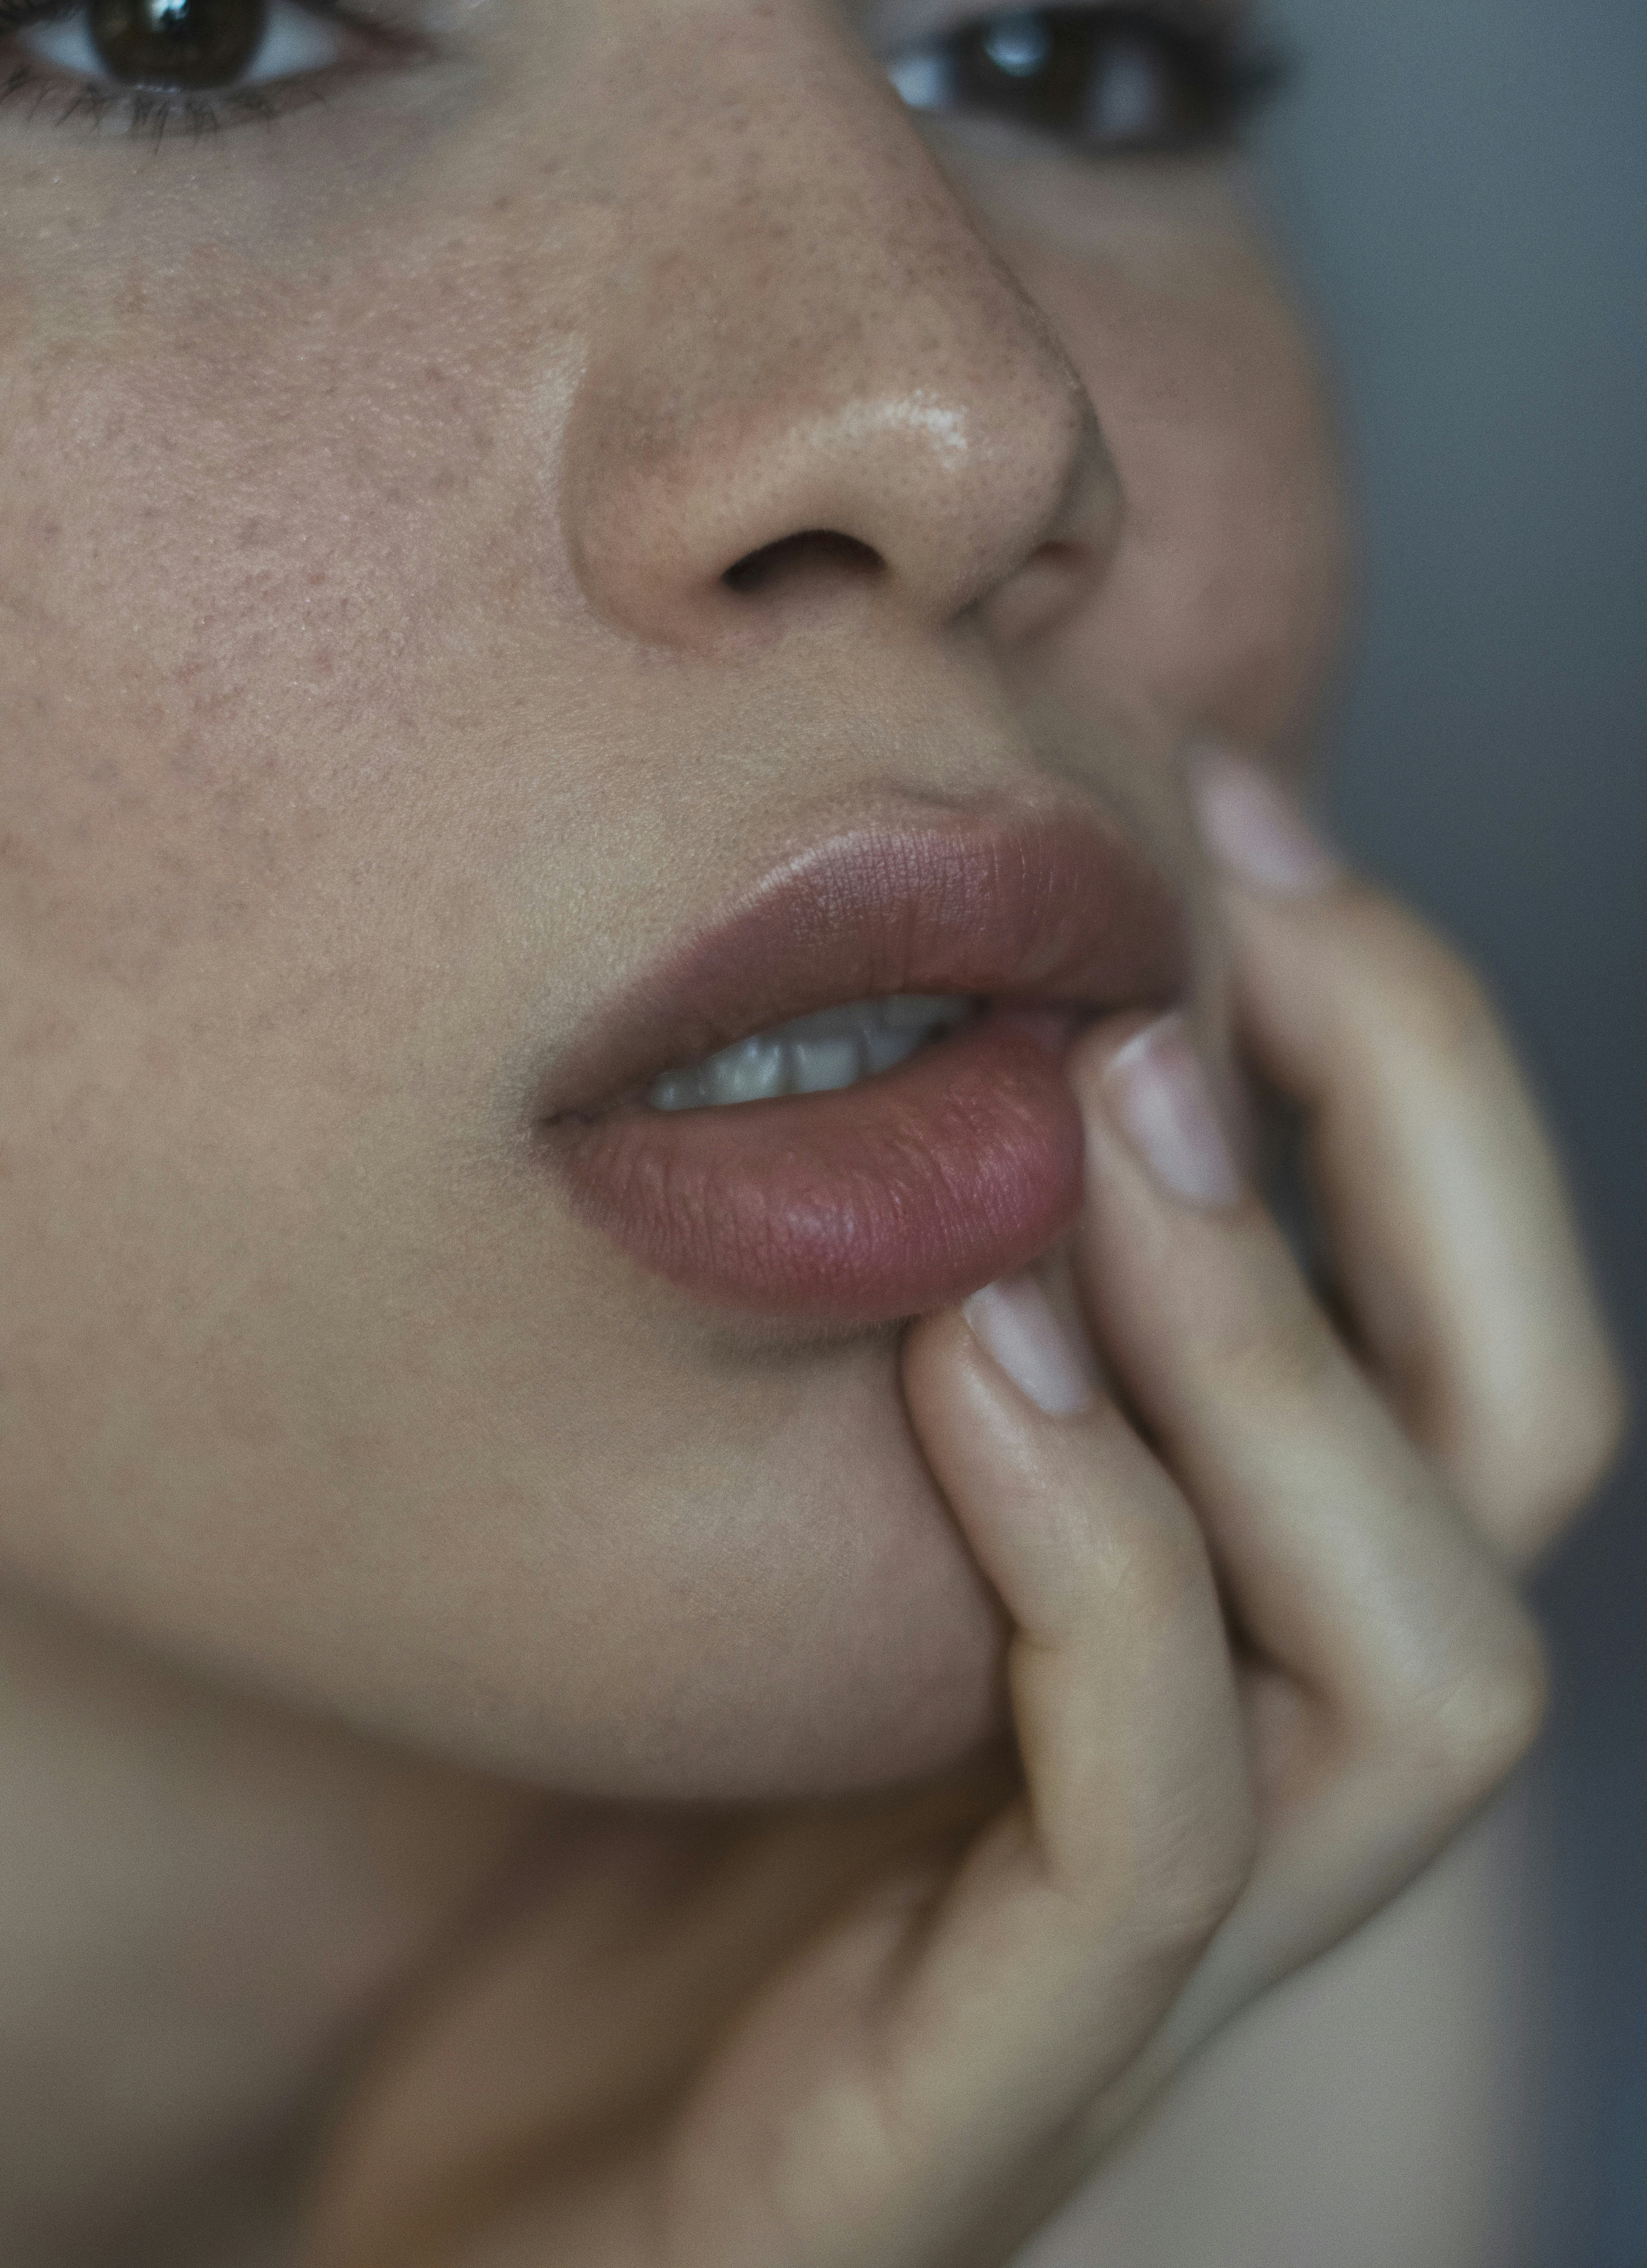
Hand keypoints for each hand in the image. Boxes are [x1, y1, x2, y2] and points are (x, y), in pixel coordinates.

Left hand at [304, 753, 1622, 2267]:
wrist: (479, 2235)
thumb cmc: (621, 1855)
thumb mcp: (785, 1544)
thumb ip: (900, 1348)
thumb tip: (947, 1026)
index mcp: (1232, 1653)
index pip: (1468, 1356)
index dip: (1412, 1067)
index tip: (1245, 819)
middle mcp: (1262, 1805)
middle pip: (1521, 1468)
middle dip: (1423, 1142)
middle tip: (1240, 896)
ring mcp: (1151, 1990)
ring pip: (1420, 1663)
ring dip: (1282, 1342)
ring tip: (1116, 1106)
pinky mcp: (990, 2125)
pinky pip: (1147, 1842)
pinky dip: (1099, 1565)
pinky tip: (974, 1356)